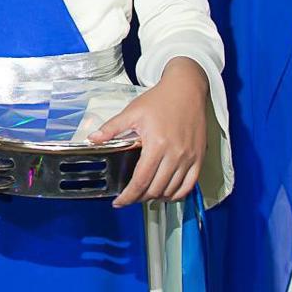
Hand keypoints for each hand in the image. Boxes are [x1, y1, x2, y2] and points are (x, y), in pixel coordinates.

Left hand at [88, 59, 209, 207]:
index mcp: (157, 144)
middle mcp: (175, 154)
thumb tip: (92, 139)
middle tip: (130, 197)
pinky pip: (189, 185)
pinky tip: (167, 194)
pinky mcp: (199, 157)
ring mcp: (189, 157)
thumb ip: (111, 128)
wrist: (186, 89)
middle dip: (140, 198)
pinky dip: (177, 194)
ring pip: (172, 190)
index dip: (128, 196)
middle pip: (156, 189)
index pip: (140, 180)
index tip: (119, 202)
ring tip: (145, 196)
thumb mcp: (132, 112)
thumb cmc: (159, 100)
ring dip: (157, 197)